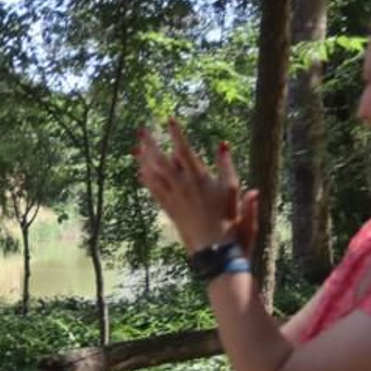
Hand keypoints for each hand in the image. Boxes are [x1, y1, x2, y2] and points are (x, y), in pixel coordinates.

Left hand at [135, 119, 252, 254]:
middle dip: (150, 144)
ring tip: (135, 147)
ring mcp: (173, 199)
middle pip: (161, 160)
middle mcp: (182, 187)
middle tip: (141, 130)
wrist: (215, 251)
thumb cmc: (231, 222)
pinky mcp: (170, 210)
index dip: (176, 134)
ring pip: (153, 175)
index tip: (168, 119)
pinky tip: (140, 172)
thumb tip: (223, 145)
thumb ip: (228, 167)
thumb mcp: (234, 192)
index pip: (184, 151)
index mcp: (199, 179)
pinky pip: (154, 191)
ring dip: (144, 160)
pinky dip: (146, 180)